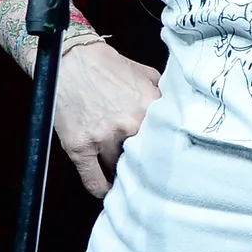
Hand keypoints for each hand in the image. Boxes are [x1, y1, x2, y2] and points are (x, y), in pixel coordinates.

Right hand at [55, 41, 159, 198]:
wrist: (71, 60)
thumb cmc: (109, 67)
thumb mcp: (148, 75)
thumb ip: (164, 97)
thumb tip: (180, 114)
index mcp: (149, 107)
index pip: (167, 142)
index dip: (168, 152)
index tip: (169, 162)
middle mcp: (128, 125)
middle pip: (144, 159)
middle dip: (146, 165)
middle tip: (149, 172)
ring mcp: (102, 138)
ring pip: (118, 170)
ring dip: (122, 174)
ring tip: (126, 178)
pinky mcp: (79, 147)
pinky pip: (93, 180)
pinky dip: (101, 188)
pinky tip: (107, 190)